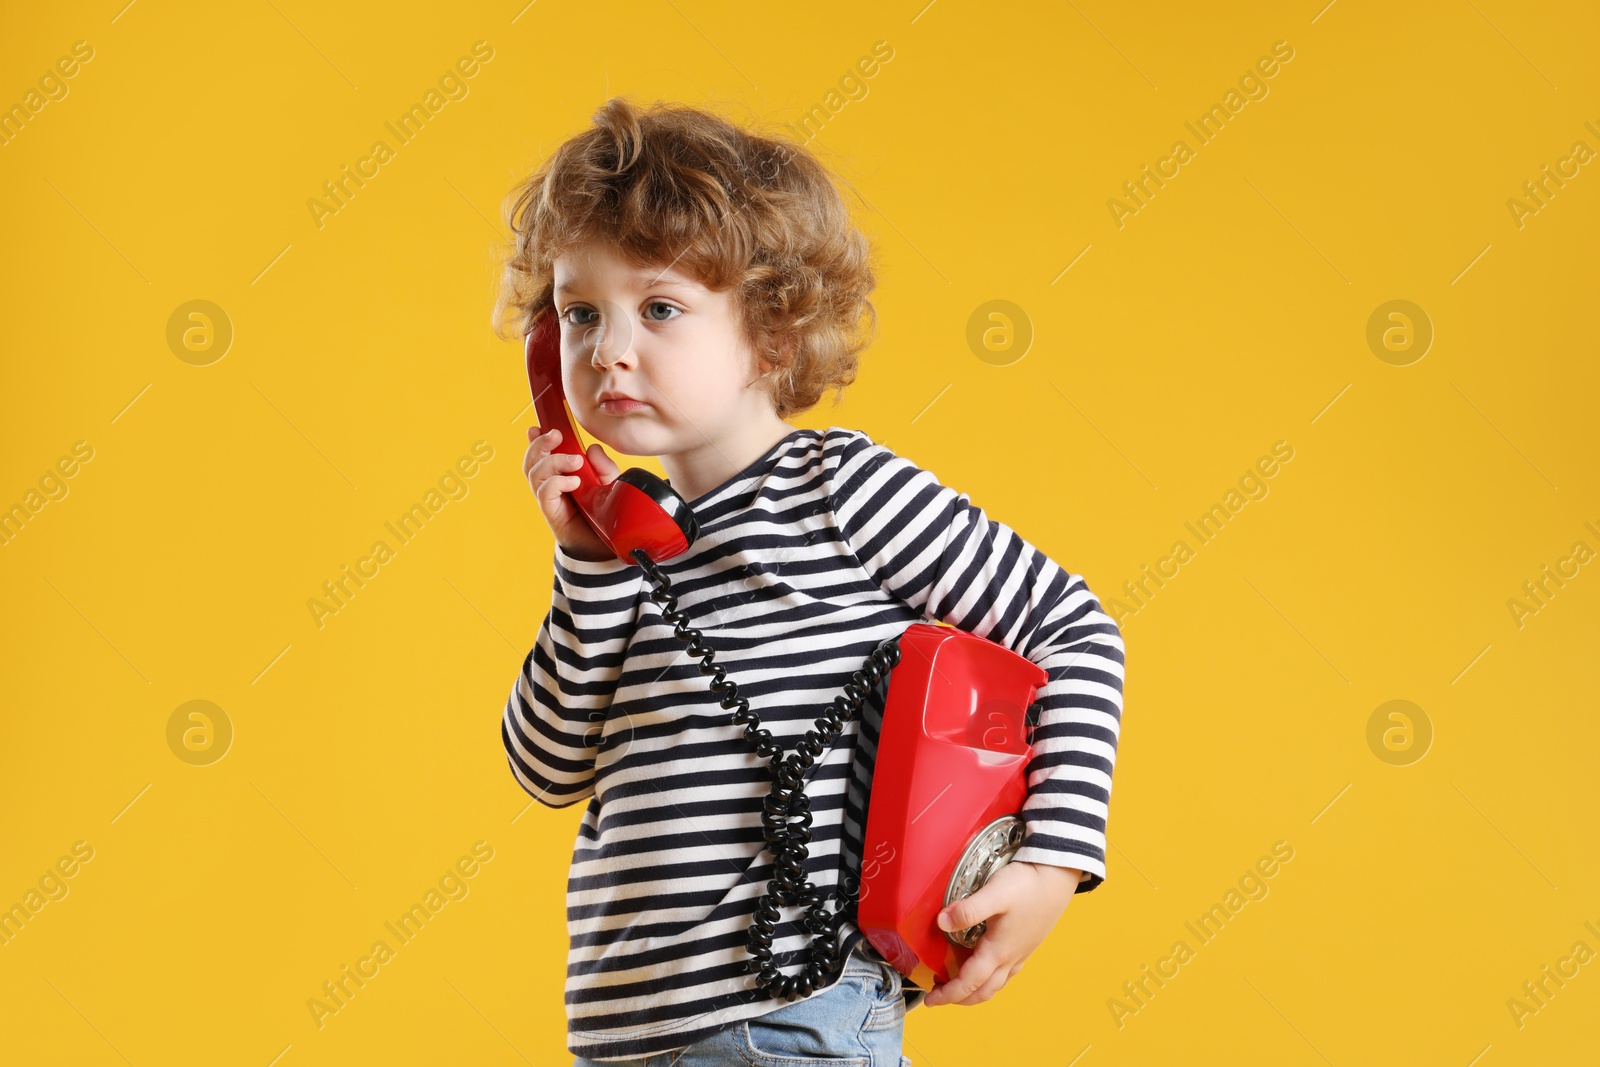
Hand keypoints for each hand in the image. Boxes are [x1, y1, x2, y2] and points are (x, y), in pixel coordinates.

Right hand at [524, 425, 621, 562]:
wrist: (606, 547)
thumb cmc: (605, 515)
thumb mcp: (610, 484)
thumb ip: (602, 466)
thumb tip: (592, 448)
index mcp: (561, 474)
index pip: (541, 454)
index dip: (536, 439)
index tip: (538, 427)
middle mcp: (551, 485)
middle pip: (532, 460)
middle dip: (540, 444)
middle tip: (556, 435)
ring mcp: (550, 499)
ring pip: (534, 473)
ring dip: (552, 461)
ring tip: (575, 461)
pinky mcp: (552, 513)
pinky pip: (544, 493)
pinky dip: (557, 482)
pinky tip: (573, 481)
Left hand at [920, 861, 1081, 1006]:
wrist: (1057, 876)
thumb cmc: (1027, 885)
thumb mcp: (994, 894)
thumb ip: (968, 910)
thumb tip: (942, 923)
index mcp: (998, 951)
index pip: (968, 983)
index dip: (947, 995)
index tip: (930, 1000)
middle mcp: (1010, 957)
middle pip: (982, 991)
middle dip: (959, 998)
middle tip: (938, 996)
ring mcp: (1020, 953)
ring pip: (995, 984)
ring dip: (974, 991)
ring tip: (956, 983)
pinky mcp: (1026, 944)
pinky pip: (1006, 973)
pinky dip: (989, 979)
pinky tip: (984, 966)